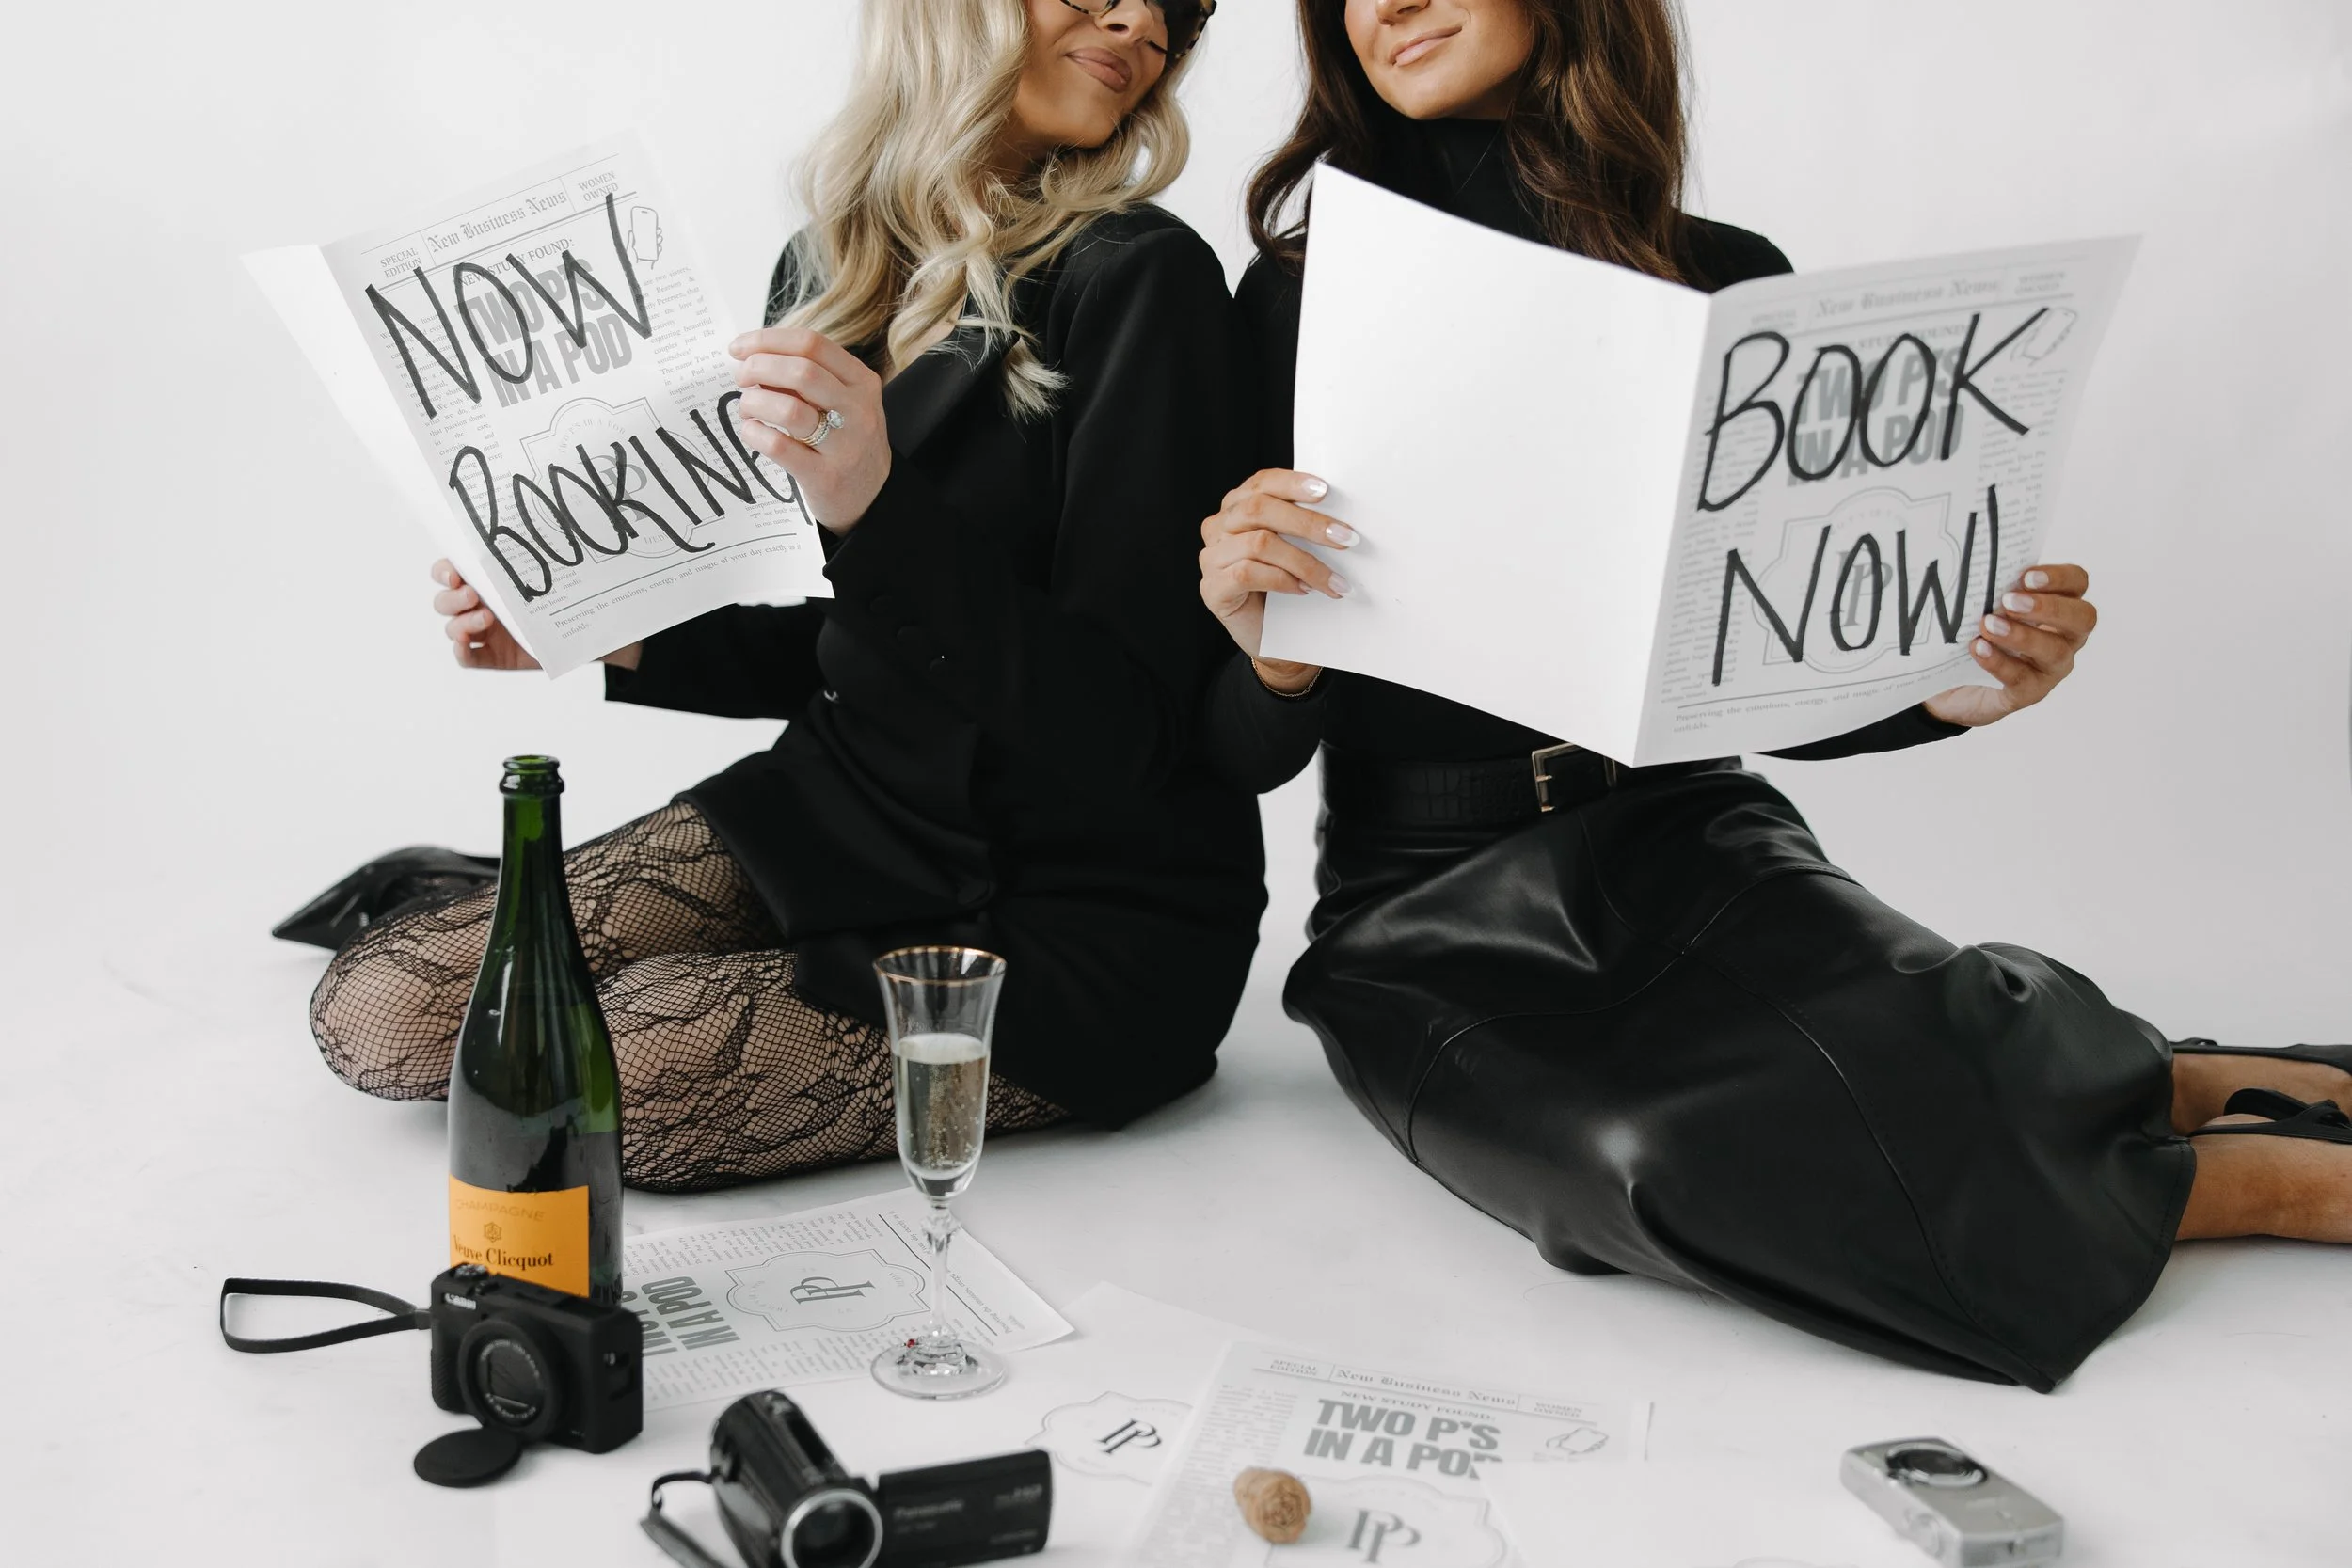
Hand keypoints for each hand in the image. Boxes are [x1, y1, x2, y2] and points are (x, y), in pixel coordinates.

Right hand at [430, 560, 641, 670]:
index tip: (455, 573)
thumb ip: (543, 547)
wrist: (593, 629)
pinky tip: (465, 645)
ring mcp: (485, 632)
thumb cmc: (571, 591)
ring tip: (487, 619)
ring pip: (452, 628)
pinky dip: (460, 653)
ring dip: (461, 624)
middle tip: (474, 595)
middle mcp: (479, 603)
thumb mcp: (556, 567)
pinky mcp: (495, 656)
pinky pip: (467, 658)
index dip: (443, 571)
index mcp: (486, 578)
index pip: (447, 571)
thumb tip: (549, 508)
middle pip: (444, 602)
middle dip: (452, 598)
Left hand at [729, 327, 889, 532]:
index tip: (740, 348)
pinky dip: (755, 434)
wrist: (874, 497)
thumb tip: (755, 358)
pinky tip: (751, 432)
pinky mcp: (825, 477)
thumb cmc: (847, 441)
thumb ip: (809, 379)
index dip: (768, 340)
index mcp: (862, 382)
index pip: (812, 344)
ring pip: (789, 409)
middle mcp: (859, 410)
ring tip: (747, 408)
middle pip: (801, 371)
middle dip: (758, 367)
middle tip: (740, 377)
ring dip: (755, 402)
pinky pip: (780, 447)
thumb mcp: (844, 402)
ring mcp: (845, 446)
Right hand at [1199, 469, 1352, 693]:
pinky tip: (1303, 590)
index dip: (1292, 483)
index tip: (1325, 491)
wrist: (1273, 638)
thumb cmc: (1287, 587)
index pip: (1261, 483)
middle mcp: (1218, 526)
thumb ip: (1302, 525)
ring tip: (1333, 580)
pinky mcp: (1212, 588)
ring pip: (1259, 543)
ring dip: (1304, 562)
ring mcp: (1212, 557)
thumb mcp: (1295, 547)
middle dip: (1308, 523)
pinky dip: (1282, 580)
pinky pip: (1248, 573)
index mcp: (1237, 507)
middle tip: (1345, 539)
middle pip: (1259, 509)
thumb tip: (1338, 515)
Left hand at [1922, 564, 2095, 726]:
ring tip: (1988, 624)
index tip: (2026, 576)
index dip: (2059, 577)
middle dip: (2049, 607)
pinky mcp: (2030, 692)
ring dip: (2021, 636)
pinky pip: (2023, 679)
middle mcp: (2065, 636)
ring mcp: (2051, 667)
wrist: (1954, 684)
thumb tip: (1975, 560)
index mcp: (2060, 605)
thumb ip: (1991, 586)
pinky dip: (1999, 662)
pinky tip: (1978, 648)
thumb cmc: (1975, 633)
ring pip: (2054, 651)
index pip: (2077, 582)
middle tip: (2009, 601)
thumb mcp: (1983, 605)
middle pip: (2083, 618)